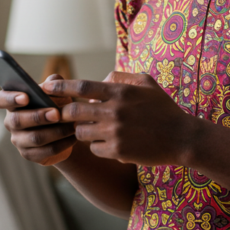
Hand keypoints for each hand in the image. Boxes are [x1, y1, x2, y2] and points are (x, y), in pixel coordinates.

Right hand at [0, 74, 75, 165]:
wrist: (66, 129)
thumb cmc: (57, 105)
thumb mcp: (56, 92)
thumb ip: (54, 83)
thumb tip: (52, 81)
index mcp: (13, 102)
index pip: (0, 99)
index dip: (10, 98)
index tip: (25, 97)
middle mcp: (11, 121)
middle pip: (17, 120)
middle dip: (38, 116)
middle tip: (57, 113)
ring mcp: (19, 140)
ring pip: (34, 138)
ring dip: (55, 131)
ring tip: (71, 126)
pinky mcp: (30, 154)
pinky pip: (45, 151)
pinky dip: (61, 144)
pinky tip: (73, 137)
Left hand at [42, 72, 199, 166]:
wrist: (182, 138)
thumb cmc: (163, 108)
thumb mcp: (147, 83)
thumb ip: (122, 78)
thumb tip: (101, 81)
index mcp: (120, 92)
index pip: (81, 86)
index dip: (61, 87)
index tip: (47, 88)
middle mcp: (115, 111)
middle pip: (74, 111)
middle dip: (65, 113)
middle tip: (64, 115)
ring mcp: (115, 132)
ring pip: (81, 132)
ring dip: (82, 131)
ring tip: (93, 129)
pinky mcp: (118, 151)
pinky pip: (94, 149)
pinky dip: (97, 146)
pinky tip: (109, 144)